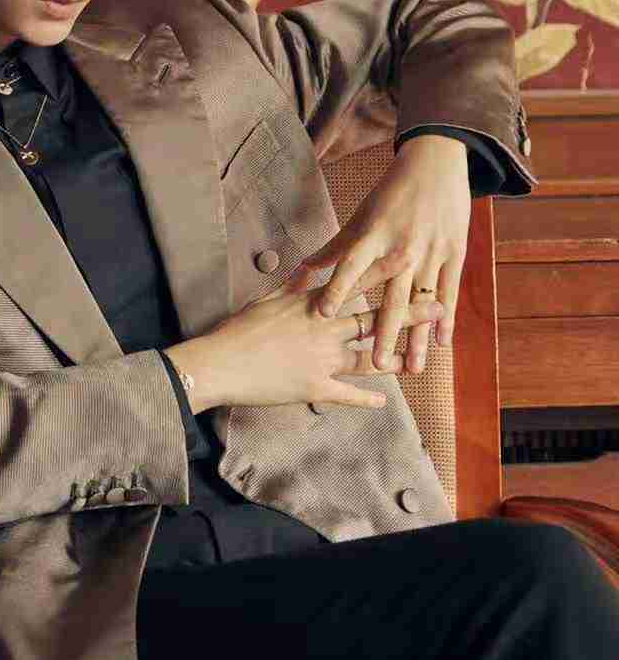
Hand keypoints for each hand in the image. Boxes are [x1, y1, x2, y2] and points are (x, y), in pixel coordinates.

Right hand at [165, 288, 444, 413]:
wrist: (220, 363)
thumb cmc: (238, 329)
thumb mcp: (266, 300)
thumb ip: (292, 285)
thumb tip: (307, 269)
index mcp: (312, 304)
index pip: (356, 284)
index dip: (385, 271)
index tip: (410, 257)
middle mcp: (323, 329)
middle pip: (374, 318)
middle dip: (409, 312)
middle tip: (438, 306)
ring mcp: (322, 359)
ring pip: (368, 357)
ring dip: (395, 357)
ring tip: (418, 359)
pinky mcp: (315, 387)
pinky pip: (347, 394)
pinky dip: (366, 399)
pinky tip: (383, 402)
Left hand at [282, 134, 471, 375]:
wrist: (435, 163)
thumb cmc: (391, 192)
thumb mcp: (362, 216)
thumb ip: (335, 248)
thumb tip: (302, 270)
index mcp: (374, 234)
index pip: (352, 265)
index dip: (337, 288)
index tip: (324, 313)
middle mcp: (403, 246)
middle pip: (392, 295)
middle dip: (386, 331)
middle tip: (379, 364)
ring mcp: (431, 250)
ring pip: (423, 301)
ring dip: (419, 337)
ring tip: (414, 368)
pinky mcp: (454, 252)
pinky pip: (448, 290)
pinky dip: (446, 317)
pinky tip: (443, 343)